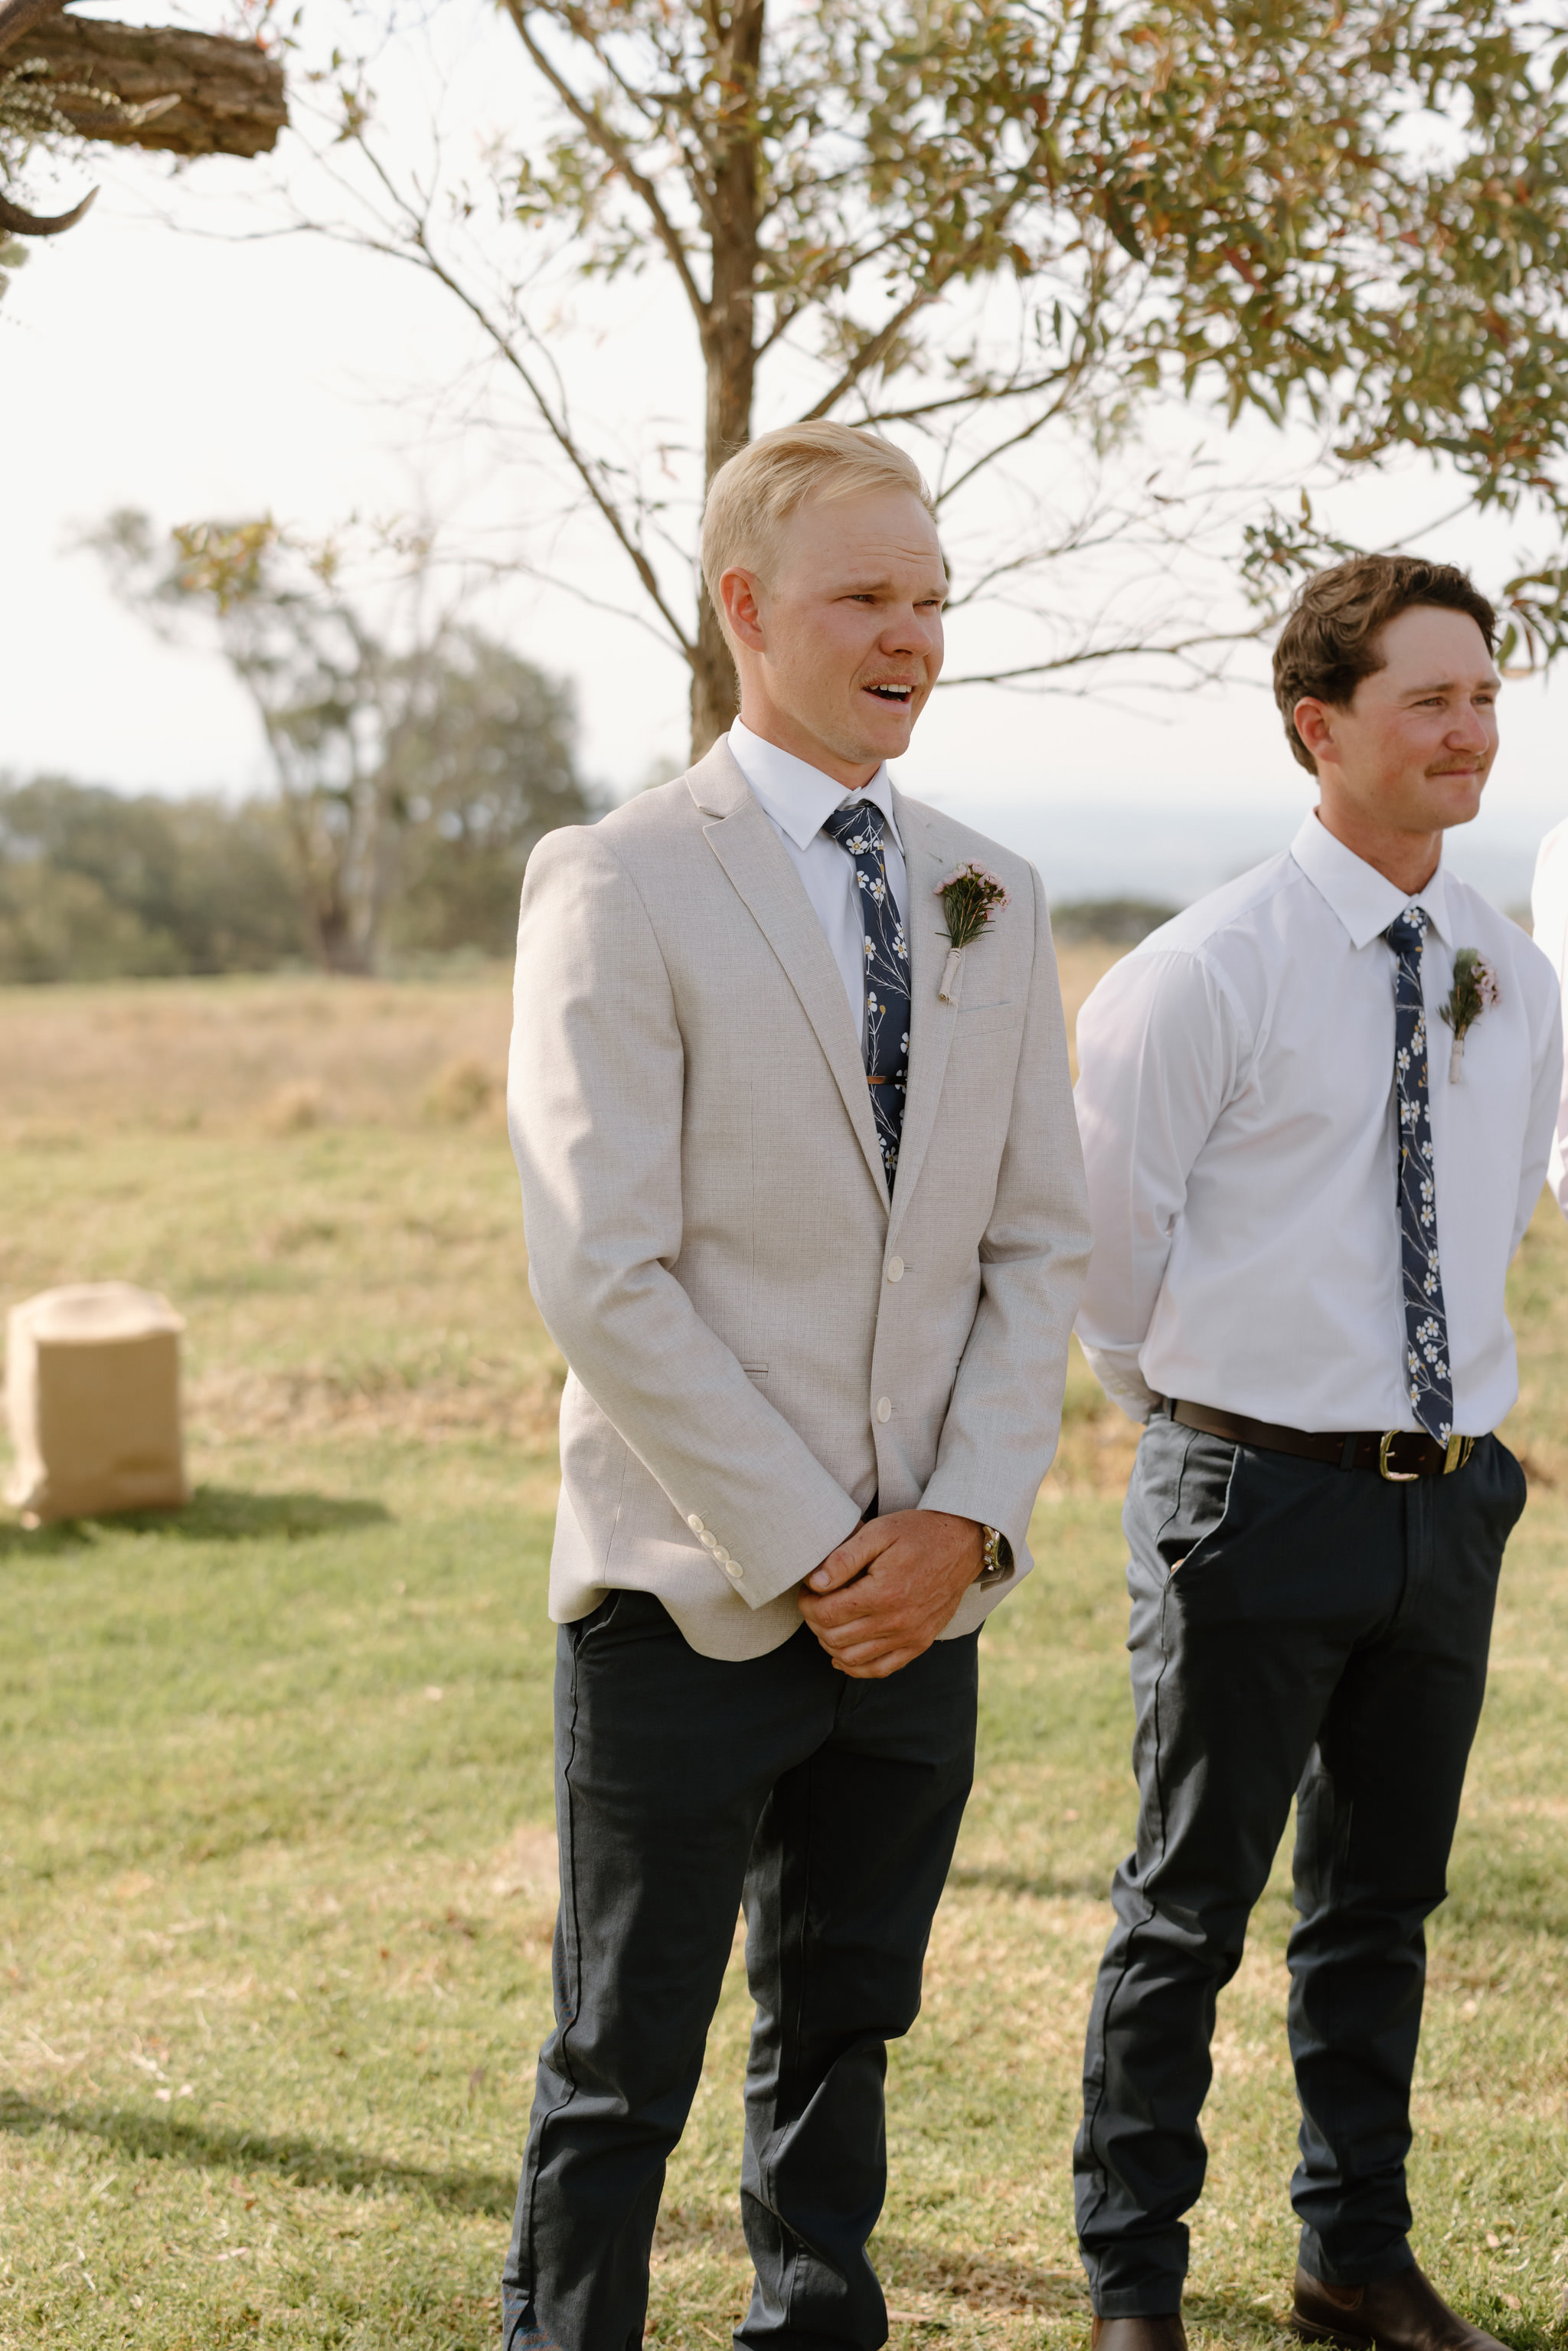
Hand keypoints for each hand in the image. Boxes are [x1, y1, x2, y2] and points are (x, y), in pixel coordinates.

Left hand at [798, 1509, 983, 1679]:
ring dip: (830, 1644)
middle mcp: (897, 1622)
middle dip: (815, 1622)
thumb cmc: (919, 1533)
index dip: (808, 1604)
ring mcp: (910, 1637)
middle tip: (815, 1603)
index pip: (827, 1614)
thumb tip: (815, 1582)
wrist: (963, 1543)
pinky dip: (856, 1667)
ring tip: (828, 1622)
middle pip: (835, 1638)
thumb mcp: (879, 1532)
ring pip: (852, 1659)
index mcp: (883, 1593)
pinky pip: (880, 1669)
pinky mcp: (920, 1644)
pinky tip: (843, 1654)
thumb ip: (844, 1558)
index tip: (808, 1591)